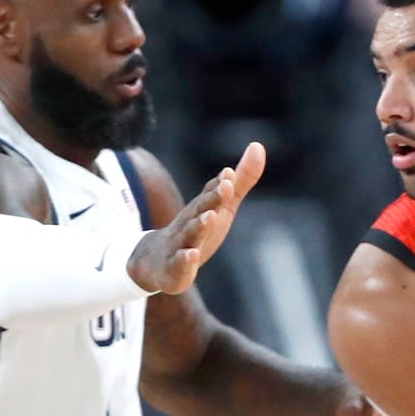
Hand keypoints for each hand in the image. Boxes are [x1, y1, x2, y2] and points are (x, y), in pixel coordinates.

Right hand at [127, 143, 265, 293]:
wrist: (157, 261)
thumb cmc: (197, 229)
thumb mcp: (223, 206)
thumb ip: (241, 180)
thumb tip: (257, 146)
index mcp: (202, 209)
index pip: (211, 194)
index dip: (221, 185)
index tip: (229, 174)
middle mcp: (190, 224)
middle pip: (201, 209)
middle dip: (213, 199)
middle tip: (225, 187)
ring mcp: (180, 245)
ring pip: (190, 234)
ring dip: (200, 225)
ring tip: (210, 217)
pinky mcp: (175, 269)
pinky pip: (179, 264)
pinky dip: (185, 260)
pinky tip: (192, 256)